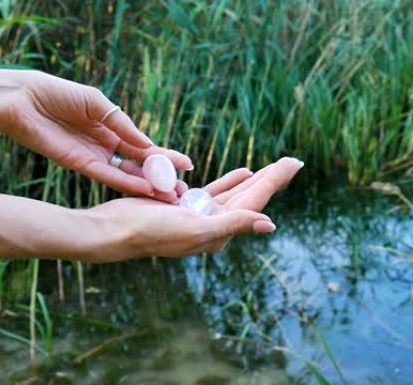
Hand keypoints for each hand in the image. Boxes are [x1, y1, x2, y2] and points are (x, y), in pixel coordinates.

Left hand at [0, 70, 192, 201]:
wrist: (22, 98)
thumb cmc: (57, 93)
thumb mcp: (97, 104)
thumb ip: (122, 125)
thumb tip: (148, 145)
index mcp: (111, 127)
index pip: (143, 147)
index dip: (164, 156)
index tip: (186, 165)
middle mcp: (105, 146)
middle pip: (139, 165)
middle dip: (161, 177)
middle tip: (183, 190)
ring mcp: (93, 157)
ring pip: (127, 175)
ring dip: (148, 186)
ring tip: (170, 196)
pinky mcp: (79, 164)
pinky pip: (108, 176)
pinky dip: (127, 183)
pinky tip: (145, 189)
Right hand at [77, 157, 303, 261]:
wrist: (116, 230)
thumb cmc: (152, 232)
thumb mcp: (195, 228)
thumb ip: (233, 223)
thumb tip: (269, 224)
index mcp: (221, 231)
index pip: (256, 201)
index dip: (276, 180)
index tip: (295, 162)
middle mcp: (215, 226)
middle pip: (250, 196)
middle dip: (272, 178)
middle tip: (294, 161)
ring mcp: (200, 216)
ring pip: (235, 193)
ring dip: (254, 179)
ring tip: (275, 167)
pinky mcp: (186, 206)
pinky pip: (215, 191)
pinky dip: (230, 181)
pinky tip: (243, 173)